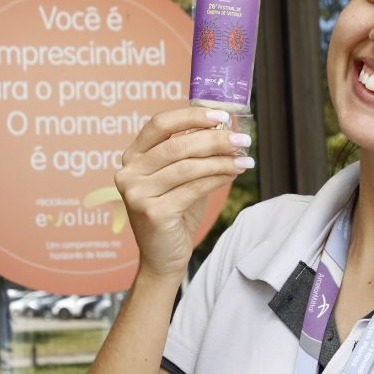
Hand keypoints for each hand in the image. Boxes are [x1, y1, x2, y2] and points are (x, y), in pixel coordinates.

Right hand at [115, 107, 252, 278]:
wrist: (162, 257)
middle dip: (215, 140)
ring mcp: (137, 194)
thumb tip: (224, 128)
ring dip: (221, 161)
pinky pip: (193, 189)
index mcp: (132, 157)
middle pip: (176, 146)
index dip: (191, 116)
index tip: (221, 116)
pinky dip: (217, 179)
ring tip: (245, 160)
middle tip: (242, 140)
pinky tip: (233, 175)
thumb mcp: (180, 177)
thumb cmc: (174, 213)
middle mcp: (128, 173)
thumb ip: (193, 153)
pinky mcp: (152, 213)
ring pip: (187, 167)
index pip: (159, 124)